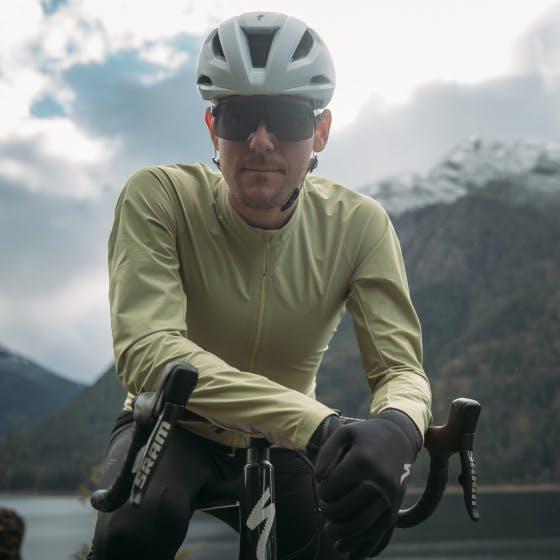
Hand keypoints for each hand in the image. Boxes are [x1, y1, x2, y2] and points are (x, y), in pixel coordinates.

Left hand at [313, 410, 421, 558]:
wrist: (399, 438)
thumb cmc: (366, 435)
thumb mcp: (344, 432)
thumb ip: (327, 452)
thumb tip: (319, 477)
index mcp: (363, 460)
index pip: (335, 486)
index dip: (324, 492)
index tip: (322, 490)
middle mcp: (379, 479)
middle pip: (349, 508)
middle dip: (331, 513)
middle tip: (324, 510)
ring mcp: (390, 495)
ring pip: (365, 525)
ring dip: (345, 534)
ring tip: (331, 533)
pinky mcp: (396, 506)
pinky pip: (381, 532)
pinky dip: (364, 544)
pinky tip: (349, 549)